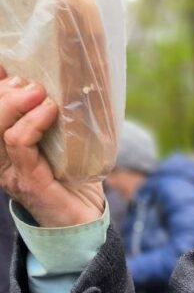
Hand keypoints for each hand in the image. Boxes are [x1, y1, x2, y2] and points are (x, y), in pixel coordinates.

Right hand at [0, 67, 103, 226]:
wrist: (86, 225)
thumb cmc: (75, 183)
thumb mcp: (64, 143)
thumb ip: (55, 119)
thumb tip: (60, 83)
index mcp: (5, 148)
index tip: (9, 68)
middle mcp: (1, 159)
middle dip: (5, 91)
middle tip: (30, 82)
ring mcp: (11, 171)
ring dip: (17, 103)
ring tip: (38, 92)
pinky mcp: (28, 180)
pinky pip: (19, 144)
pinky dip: (32, 122)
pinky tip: (49, 111)